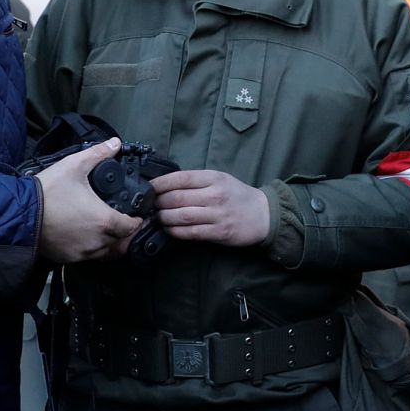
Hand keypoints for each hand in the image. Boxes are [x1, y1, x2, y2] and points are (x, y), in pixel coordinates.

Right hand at [34, 139, 144, 262]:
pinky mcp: (68, 258)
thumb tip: (114, 144)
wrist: (19, 214)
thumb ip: (98, 154)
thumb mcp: (74, 166)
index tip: (135, 215)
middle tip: (124, 222)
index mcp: (104, 220)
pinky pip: (88, 257)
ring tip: (107, 230)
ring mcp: (82, 252)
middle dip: (126, 233)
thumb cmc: (47, 192)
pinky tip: (87, 237)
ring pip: (106, 253)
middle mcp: (96, 241)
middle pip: (122, 243)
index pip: (132, 227)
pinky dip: (92, 250)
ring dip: (111, 243)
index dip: (137, 220)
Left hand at [152, 169, 271, 246]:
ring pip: (181, 216)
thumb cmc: (237, 195)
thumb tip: (166, 186)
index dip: (160, 183)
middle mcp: (215, 195)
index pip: (181, 178)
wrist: (263, 214)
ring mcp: (217, 214)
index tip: (147, 187)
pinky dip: (176, 231)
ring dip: (164, 218)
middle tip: (148, 206)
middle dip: (158, 203)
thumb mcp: (220, 179)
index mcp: (214, 178)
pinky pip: (191, 232)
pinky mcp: (219, 232)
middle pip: (177, 198)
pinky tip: (169, 229)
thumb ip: (196, 181)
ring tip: (157, 218)